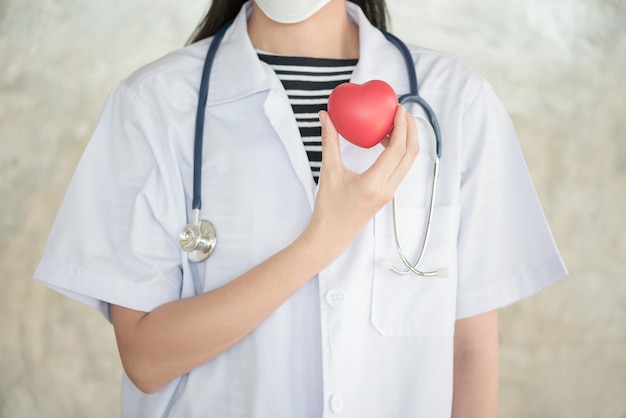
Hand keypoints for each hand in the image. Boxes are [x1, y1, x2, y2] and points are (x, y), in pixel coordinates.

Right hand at [303, 105, 418, 262]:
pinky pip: (400, 168)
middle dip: (411, 129)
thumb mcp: (328, 172)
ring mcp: (390, 193)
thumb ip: (329, 142)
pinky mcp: (387, 194)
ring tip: (395, 123)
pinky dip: (398, 152)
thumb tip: (326, 116)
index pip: (398, 150)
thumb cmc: (328, 209)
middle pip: (411, 154)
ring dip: (406, 140)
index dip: (402, 126)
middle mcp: (387, 189)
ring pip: (407, 162)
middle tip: (402, 111)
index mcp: (374, 183)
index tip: (399, 109)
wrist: (331, 237)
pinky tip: (385, 141)